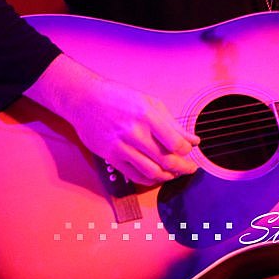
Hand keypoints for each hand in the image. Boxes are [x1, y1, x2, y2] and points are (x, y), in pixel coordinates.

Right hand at [72, 78, 200, 185]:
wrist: (86, 100)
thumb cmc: (119, 98)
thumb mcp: (150, 103)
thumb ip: (172, 124)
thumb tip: (193, 140)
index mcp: (147, 116)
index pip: (175, 143)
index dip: (187, 151)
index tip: (190, 150)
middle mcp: (135, 133)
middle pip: (166, 160)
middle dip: (183, 168)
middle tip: (190, 168)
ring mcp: (121, 147)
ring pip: (152, 172)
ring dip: (168, 176)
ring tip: (174, 173)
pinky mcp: (111, 157)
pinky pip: (134, 175)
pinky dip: (149, 180)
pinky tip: (156, 176)